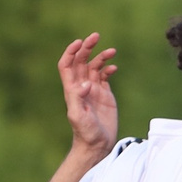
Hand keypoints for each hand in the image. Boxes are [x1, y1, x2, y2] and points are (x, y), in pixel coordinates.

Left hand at [58, 33, 118, 154]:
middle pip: (81, 61)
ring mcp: (93, 90)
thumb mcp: (78, 116)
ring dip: (101, 56)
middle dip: (87, 47)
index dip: (70, 52)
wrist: (97, 144)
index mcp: (72, 89)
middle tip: (96, 36)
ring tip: (112, 51)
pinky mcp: (104, 94)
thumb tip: (85, 82)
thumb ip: (78, 98)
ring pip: (95, 66)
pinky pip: (105, 76)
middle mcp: (81, 87)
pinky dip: (109, 69)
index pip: (67, 65)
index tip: (79, 42)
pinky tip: (114, 68)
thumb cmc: (85, 132)